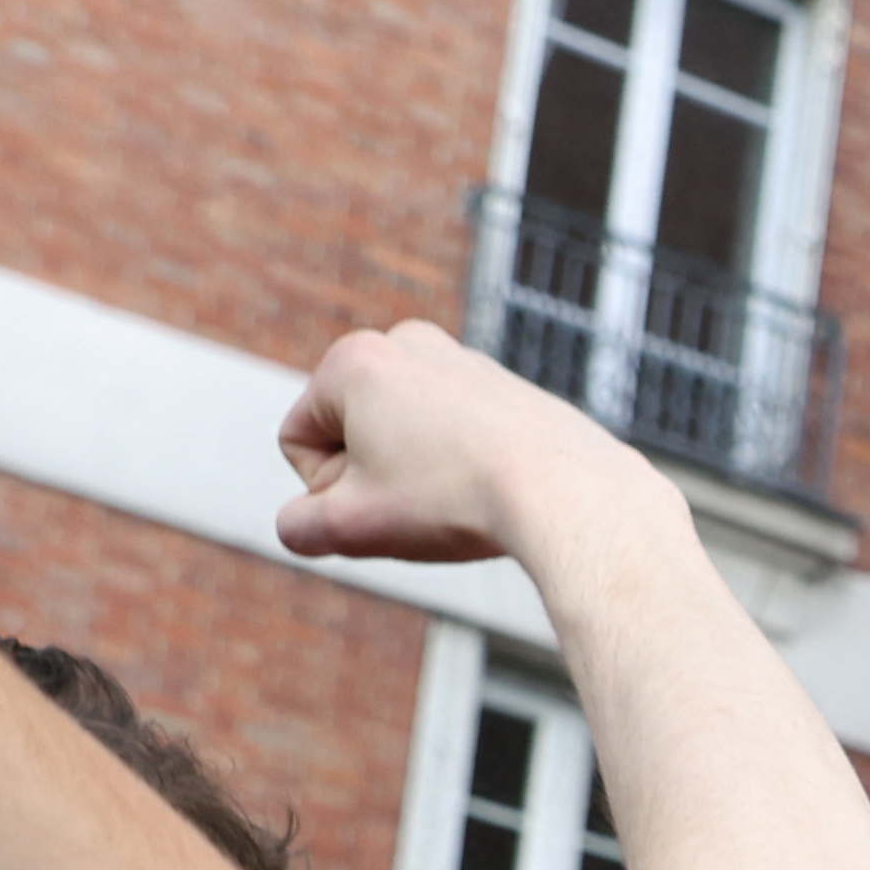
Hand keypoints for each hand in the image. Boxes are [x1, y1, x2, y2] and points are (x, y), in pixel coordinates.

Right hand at [272, 323, 654, 577]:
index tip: (383, 502)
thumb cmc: (455, 501)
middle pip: (354, 436)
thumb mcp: (354, 526)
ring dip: (420, 478)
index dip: (328, 491)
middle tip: (426, 503)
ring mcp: (463, 360)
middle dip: (375, 480)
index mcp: (354, 358)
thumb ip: (300, 526)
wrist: (571, 493)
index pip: (299, 441)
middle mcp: (407, 343)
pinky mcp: (507, 387)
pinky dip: (466, 469)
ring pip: (408, 441)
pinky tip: (496, 489)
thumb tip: (299, 524)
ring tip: (462, 497)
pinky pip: (459, 441)